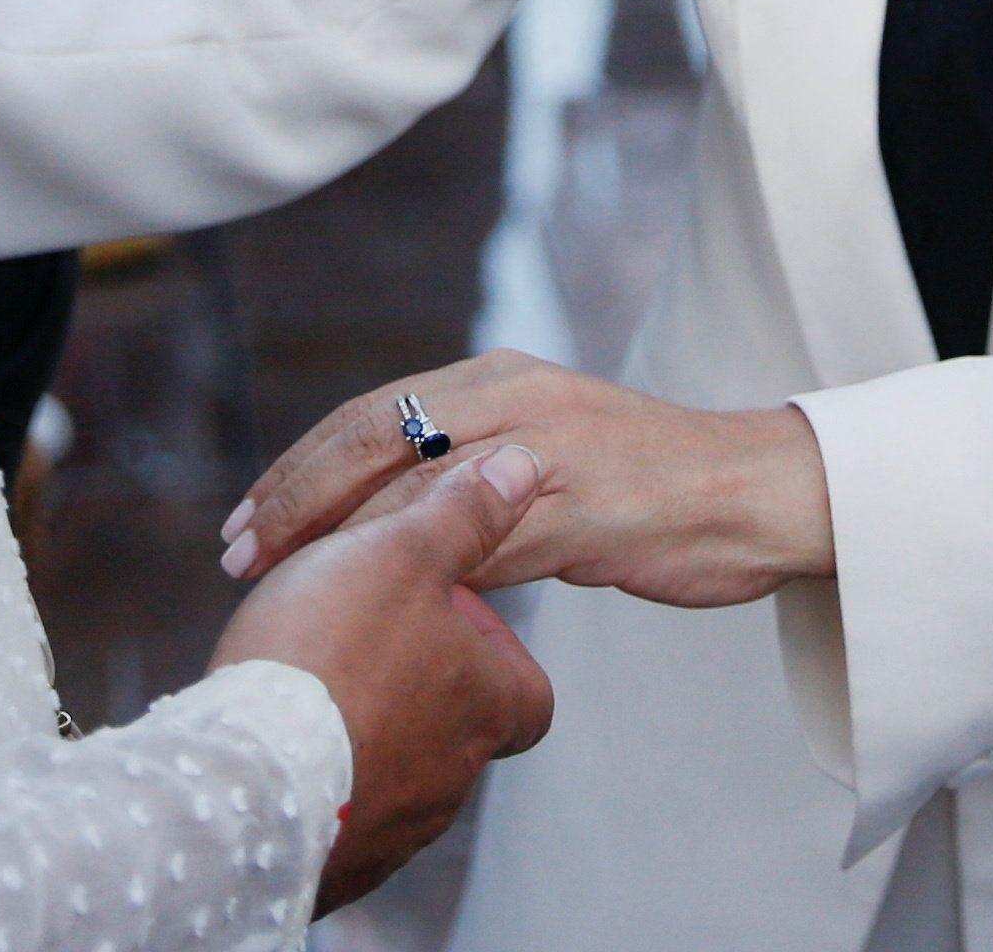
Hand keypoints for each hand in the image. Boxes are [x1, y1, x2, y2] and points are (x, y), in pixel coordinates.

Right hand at [215, 442, 557, 915]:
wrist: (241, 777)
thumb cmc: (329, 653)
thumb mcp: (399, 552)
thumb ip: (463, 511)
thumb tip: (521, 468)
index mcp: (490, 706)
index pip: (527, 689)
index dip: (490, 648)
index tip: (436, 612)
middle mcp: (454, 779)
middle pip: (456, 729)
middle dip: (412, 687)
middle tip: (353, 640)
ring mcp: (394, 832)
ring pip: (393, 772)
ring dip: (360, 731)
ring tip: (305, 684)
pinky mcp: (334, 865)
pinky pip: (337, 817)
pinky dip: (317, 780)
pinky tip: (276, 742)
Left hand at [228, 352, 832, 611]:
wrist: (754, 491)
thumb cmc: (644, 484)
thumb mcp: (544, 451)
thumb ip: (470, 468)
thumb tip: (386, 512)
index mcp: (499, 377)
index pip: (368, 413)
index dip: (297, 469)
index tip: (244, 521)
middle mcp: (514, 397)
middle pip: (373, 439)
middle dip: (295, 501)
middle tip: (238, 555)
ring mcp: (547, 450)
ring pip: (416, 492)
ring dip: (342, 544)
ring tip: (285, 589)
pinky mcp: (580, 508)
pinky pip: (482, 545)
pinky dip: (423, 578)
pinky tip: (382, 616)